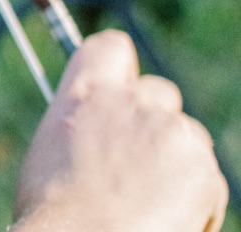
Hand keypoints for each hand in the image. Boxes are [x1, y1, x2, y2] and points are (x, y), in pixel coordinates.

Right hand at [14, 31, 226, 231]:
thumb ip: (83, 123)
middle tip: (140, 168)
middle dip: (157, 123)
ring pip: (189, 141)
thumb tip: (98, 128)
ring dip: (179, 166)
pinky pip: (210, 183)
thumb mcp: (54, 150)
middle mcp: (131, 101)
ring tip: (150, 209)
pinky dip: (198, 204)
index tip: (122, 94)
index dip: (122, 71)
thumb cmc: (57, 216)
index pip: (113, 49)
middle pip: (161, 93)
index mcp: (85, 92)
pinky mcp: (204, 172)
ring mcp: (171, 133)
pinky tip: (166, 224)